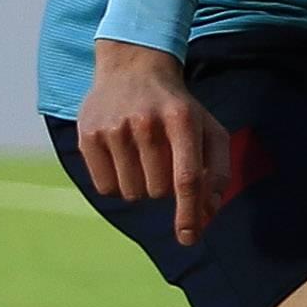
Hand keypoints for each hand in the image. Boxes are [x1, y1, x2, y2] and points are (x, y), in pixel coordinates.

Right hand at [76, 38, 231, 244]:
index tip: (189, 238)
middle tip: (164, 163)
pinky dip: (117, 184)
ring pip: (131, 192)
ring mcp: (113, 128)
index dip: (189, 213)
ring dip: (141, 187)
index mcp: (183, 120)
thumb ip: (218, 171)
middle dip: (166, 189)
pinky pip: (105, 187)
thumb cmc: (179, 108)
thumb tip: (208, 214)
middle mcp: (146, 122)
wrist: (133, 68)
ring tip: (144, 158)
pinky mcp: (87, 135)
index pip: (187, 178)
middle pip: (159, 190)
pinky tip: (123, 159)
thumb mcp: (209, 130)